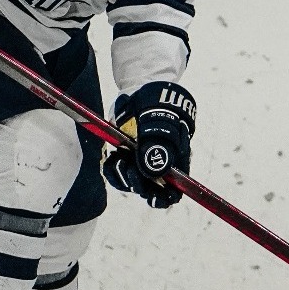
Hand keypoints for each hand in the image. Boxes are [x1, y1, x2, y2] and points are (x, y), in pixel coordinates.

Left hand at [106, 81, 194, 208]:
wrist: (141, 91)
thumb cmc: (158, 106)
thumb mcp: (161, 123)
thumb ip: (157, 148)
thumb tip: (154, 172)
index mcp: (176, 161)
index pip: (175, 191)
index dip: (165, 198)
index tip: (153, 197)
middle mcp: (159, 165)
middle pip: (150, 190)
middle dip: (138, 183)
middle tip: (129, 166)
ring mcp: (141, 162)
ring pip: (132, 183)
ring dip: (123, 176)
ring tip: (119, 158)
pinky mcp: (126, 157)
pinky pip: (118, 174)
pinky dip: (112, 170)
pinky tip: (112, 158)